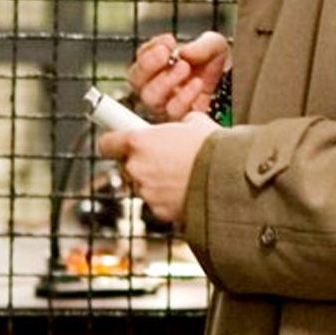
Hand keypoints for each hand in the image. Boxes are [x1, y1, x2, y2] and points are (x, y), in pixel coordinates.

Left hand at [97, 113, 218, 224]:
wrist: (229, 178)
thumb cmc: (212, 148)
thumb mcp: (195, 123)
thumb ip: (178, 125)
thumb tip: (182, 126)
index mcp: (139, 142)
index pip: (107, 143)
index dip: (114, 142)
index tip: (119, 141)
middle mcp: (137, 168)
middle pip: (127, 165)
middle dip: (143, 162)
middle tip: (165, 157)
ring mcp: (146, 191)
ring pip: (144, 185)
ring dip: (157, 181)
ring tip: (183, 174)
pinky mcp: (159, 211)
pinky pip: (158, 202)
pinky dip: (169, 198)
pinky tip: (188, 189)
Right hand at [130, 31, 229, 120]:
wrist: (243, 83)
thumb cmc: (222, 64)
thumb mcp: (215, 45)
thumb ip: (201, 45)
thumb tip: (184, 53)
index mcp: (160, 66)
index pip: (140, 59)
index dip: (150, 49)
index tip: (169, 40)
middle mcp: (160, 86)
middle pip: (136, 80)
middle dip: (148, 64)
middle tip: (166, 53)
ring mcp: (169, 103)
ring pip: (150, 98)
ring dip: (164, 80)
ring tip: (184, 67)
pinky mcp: (182, 118)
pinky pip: (173, 113)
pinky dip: (183, 97)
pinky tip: (196, 84)